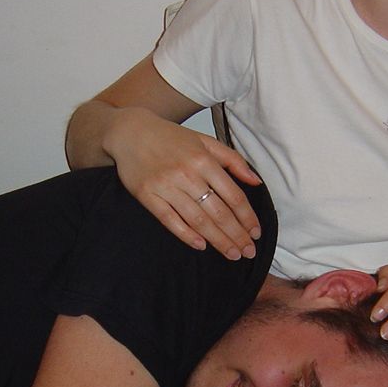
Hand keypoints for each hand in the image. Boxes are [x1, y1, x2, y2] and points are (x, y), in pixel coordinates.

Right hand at [104, 107, 262, 259]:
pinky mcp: (147, 196)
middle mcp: (186, 174)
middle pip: (218, 212)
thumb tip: (256, 182)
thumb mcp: (206, 141)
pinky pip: (170, 220)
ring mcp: (166, 186)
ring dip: (218, 240)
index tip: (256, 232)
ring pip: (197, 220)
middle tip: (248, 252)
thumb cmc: (171, 138)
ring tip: (232, 254)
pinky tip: (201, 245)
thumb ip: (233, 160)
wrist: (131, 132)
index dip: (247, 217)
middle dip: (236, 235)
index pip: (233, 196)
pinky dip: (186, 235)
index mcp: (204, 160)